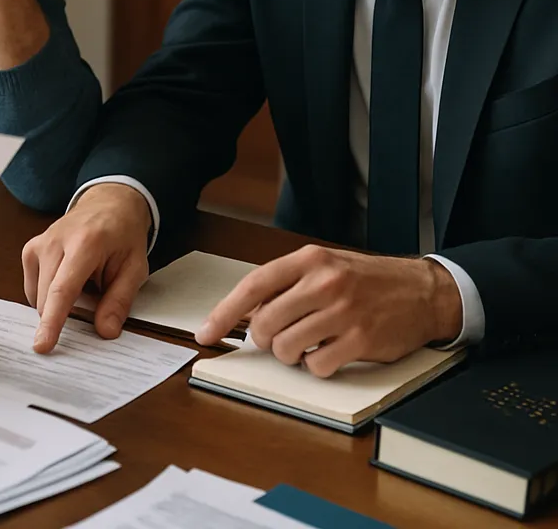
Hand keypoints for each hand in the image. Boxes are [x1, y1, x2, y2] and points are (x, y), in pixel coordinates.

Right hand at [21, 183, 151, 353]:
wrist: (108, 204)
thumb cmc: (123, 236)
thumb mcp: (135, 268)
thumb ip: (120, 301)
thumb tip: (105, 332)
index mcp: (84, 244)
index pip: (63, 290)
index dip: (52, 321)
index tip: (42, 345)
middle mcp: (55, 241)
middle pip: (48, 298)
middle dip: (67, 314)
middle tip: (95, 297)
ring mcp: (39, 244)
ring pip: (39, 297)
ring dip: (60, 304)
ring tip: (85, 283)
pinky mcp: (30, 250)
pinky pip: (35, 290)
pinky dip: (51, 295)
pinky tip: (69, 280)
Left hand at [195, 245, 462, 376]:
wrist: (422, 290)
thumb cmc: (366, 280)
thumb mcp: (324, 266)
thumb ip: (286, 284)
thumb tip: (244, 313)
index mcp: (308, 259)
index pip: (252, 286)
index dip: (224, 313)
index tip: (206, 332)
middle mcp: (323, 282)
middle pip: (265, 323)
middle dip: (264, 339)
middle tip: (280, 337)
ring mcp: (343, 311)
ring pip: (286, 348)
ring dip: (290, 355)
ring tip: (309, 343)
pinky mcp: (361, 340)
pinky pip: (316, 367)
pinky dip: (316, 367)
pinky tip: (330, 353)